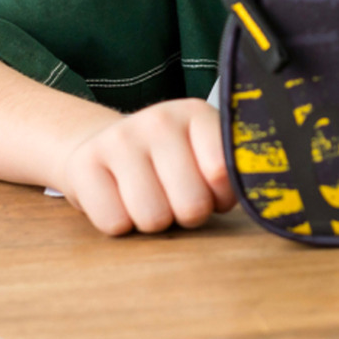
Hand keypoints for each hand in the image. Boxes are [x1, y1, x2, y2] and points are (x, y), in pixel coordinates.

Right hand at [53, 98, 234, 234]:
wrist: (99, 147)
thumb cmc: (165, 164)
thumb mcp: (202, 157)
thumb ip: (229, 174)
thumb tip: (254, 197)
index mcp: (197, 114)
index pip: (224, 174)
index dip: (220, 199)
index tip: (210, 192)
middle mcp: (159, 119)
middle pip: (191, 204)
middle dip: (186, 215)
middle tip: (175, 200)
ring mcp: (119, 138)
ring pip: (153, 218)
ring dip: (152, 222)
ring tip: (148, 200)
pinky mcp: (84, 164)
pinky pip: (114, 223)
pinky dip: (119, 224)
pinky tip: (118, 200)